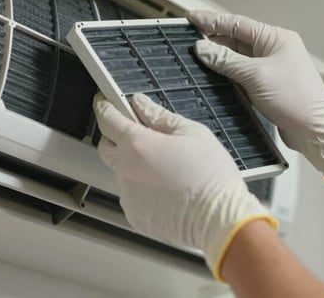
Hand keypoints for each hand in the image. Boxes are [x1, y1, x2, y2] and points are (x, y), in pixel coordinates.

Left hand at [94, 93, 276, 280]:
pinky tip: (166, 190)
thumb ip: (159, 116)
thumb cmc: (211, 176)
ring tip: (166, 170)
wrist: (219, 220)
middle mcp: (126, 170)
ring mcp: (128, 196)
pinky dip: (143, 190)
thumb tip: (141, 104)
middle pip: (106, 147)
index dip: (104, 107)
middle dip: (115, 138)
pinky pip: (132, 196)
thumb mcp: (191, 132)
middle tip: (139, 136)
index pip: (108, 120)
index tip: (105, 103)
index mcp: (138, 145)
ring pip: (122, 174)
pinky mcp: (135, 216)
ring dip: (134, 167)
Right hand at [187, 10, 323, 180]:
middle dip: (212, 38)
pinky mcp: (268, 84)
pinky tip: (213, 74)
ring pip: (238, 57)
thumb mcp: (255, 76)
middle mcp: (274, 49)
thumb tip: (202, 48)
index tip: (191, 17)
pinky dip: (227, 72)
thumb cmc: (295, 100)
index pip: (237, 23)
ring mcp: (271, 67)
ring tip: (196, 55)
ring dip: (219, 57)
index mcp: (276, 38)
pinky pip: (242, 72)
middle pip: (236, 39)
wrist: (315, 130)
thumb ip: (226, 60)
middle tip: (187, 38)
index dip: (211, 20)